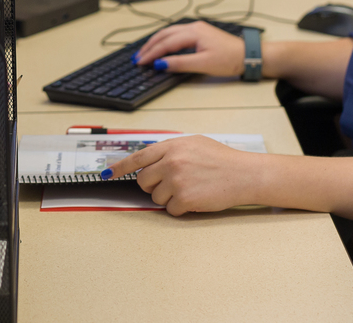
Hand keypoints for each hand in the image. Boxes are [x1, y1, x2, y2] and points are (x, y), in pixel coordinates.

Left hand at [103, 135, 266, 215]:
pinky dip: (180, 208)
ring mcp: (176, 180)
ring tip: (189, 189)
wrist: (243, 174)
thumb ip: (170, 150)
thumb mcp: (193, 143)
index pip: (138, 157)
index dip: (120, 167)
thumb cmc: (221, 159)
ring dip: (169, 197)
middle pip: (143, 180)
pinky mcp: (184, 199)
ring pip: (155, 197)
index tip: (108, 173)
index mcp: (172, 146)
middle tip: (171, 184)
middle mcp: (171, 162)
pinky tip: (195, 199)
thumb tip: (149, 160)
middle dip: (153, 185)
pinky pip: (170, 209)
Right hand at [132, 21, 245, 77]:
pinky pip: (177, 34)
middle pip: (165, 35)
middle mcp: (193, 27)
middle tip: (138, 57)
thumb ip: (180, 63)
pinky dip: (165, 41)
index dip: (152, 53)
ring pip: (169, 33)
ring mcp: (197, 29)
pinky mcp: (200, 33)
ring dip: (156, 42)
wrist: (247, 56)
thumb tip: (160, 64)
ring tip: (145, 52)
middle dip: (149, 46)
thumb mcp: (203, 64)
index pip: (166, 43)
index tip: (141, 62)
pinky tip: (161, 46)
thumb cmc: (230, 59)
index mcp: (194, 32)